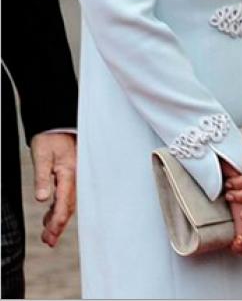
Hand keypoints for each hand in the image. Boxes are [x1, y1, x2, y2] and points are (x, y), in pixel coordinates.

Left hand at [30, 132, 76, 246]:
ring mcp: (74, 177)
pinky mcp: (70, 175)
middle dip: (59, 225)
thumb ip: (42, 177)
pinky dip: (58, 208)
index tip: (49, 236)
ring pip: (68, 203)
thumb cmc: (50, 139)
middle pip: (69, 206)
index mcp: (69, 174)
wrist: (58, 125)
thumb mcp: (42, 156)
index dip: (57, 221)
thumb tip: (43, 199)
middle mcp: (74, 178)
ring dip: (58, 219)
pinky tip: (49, 216)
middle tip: (48, 242)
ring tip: (48, 235)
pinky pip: (66, 196)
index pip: (65, 203)